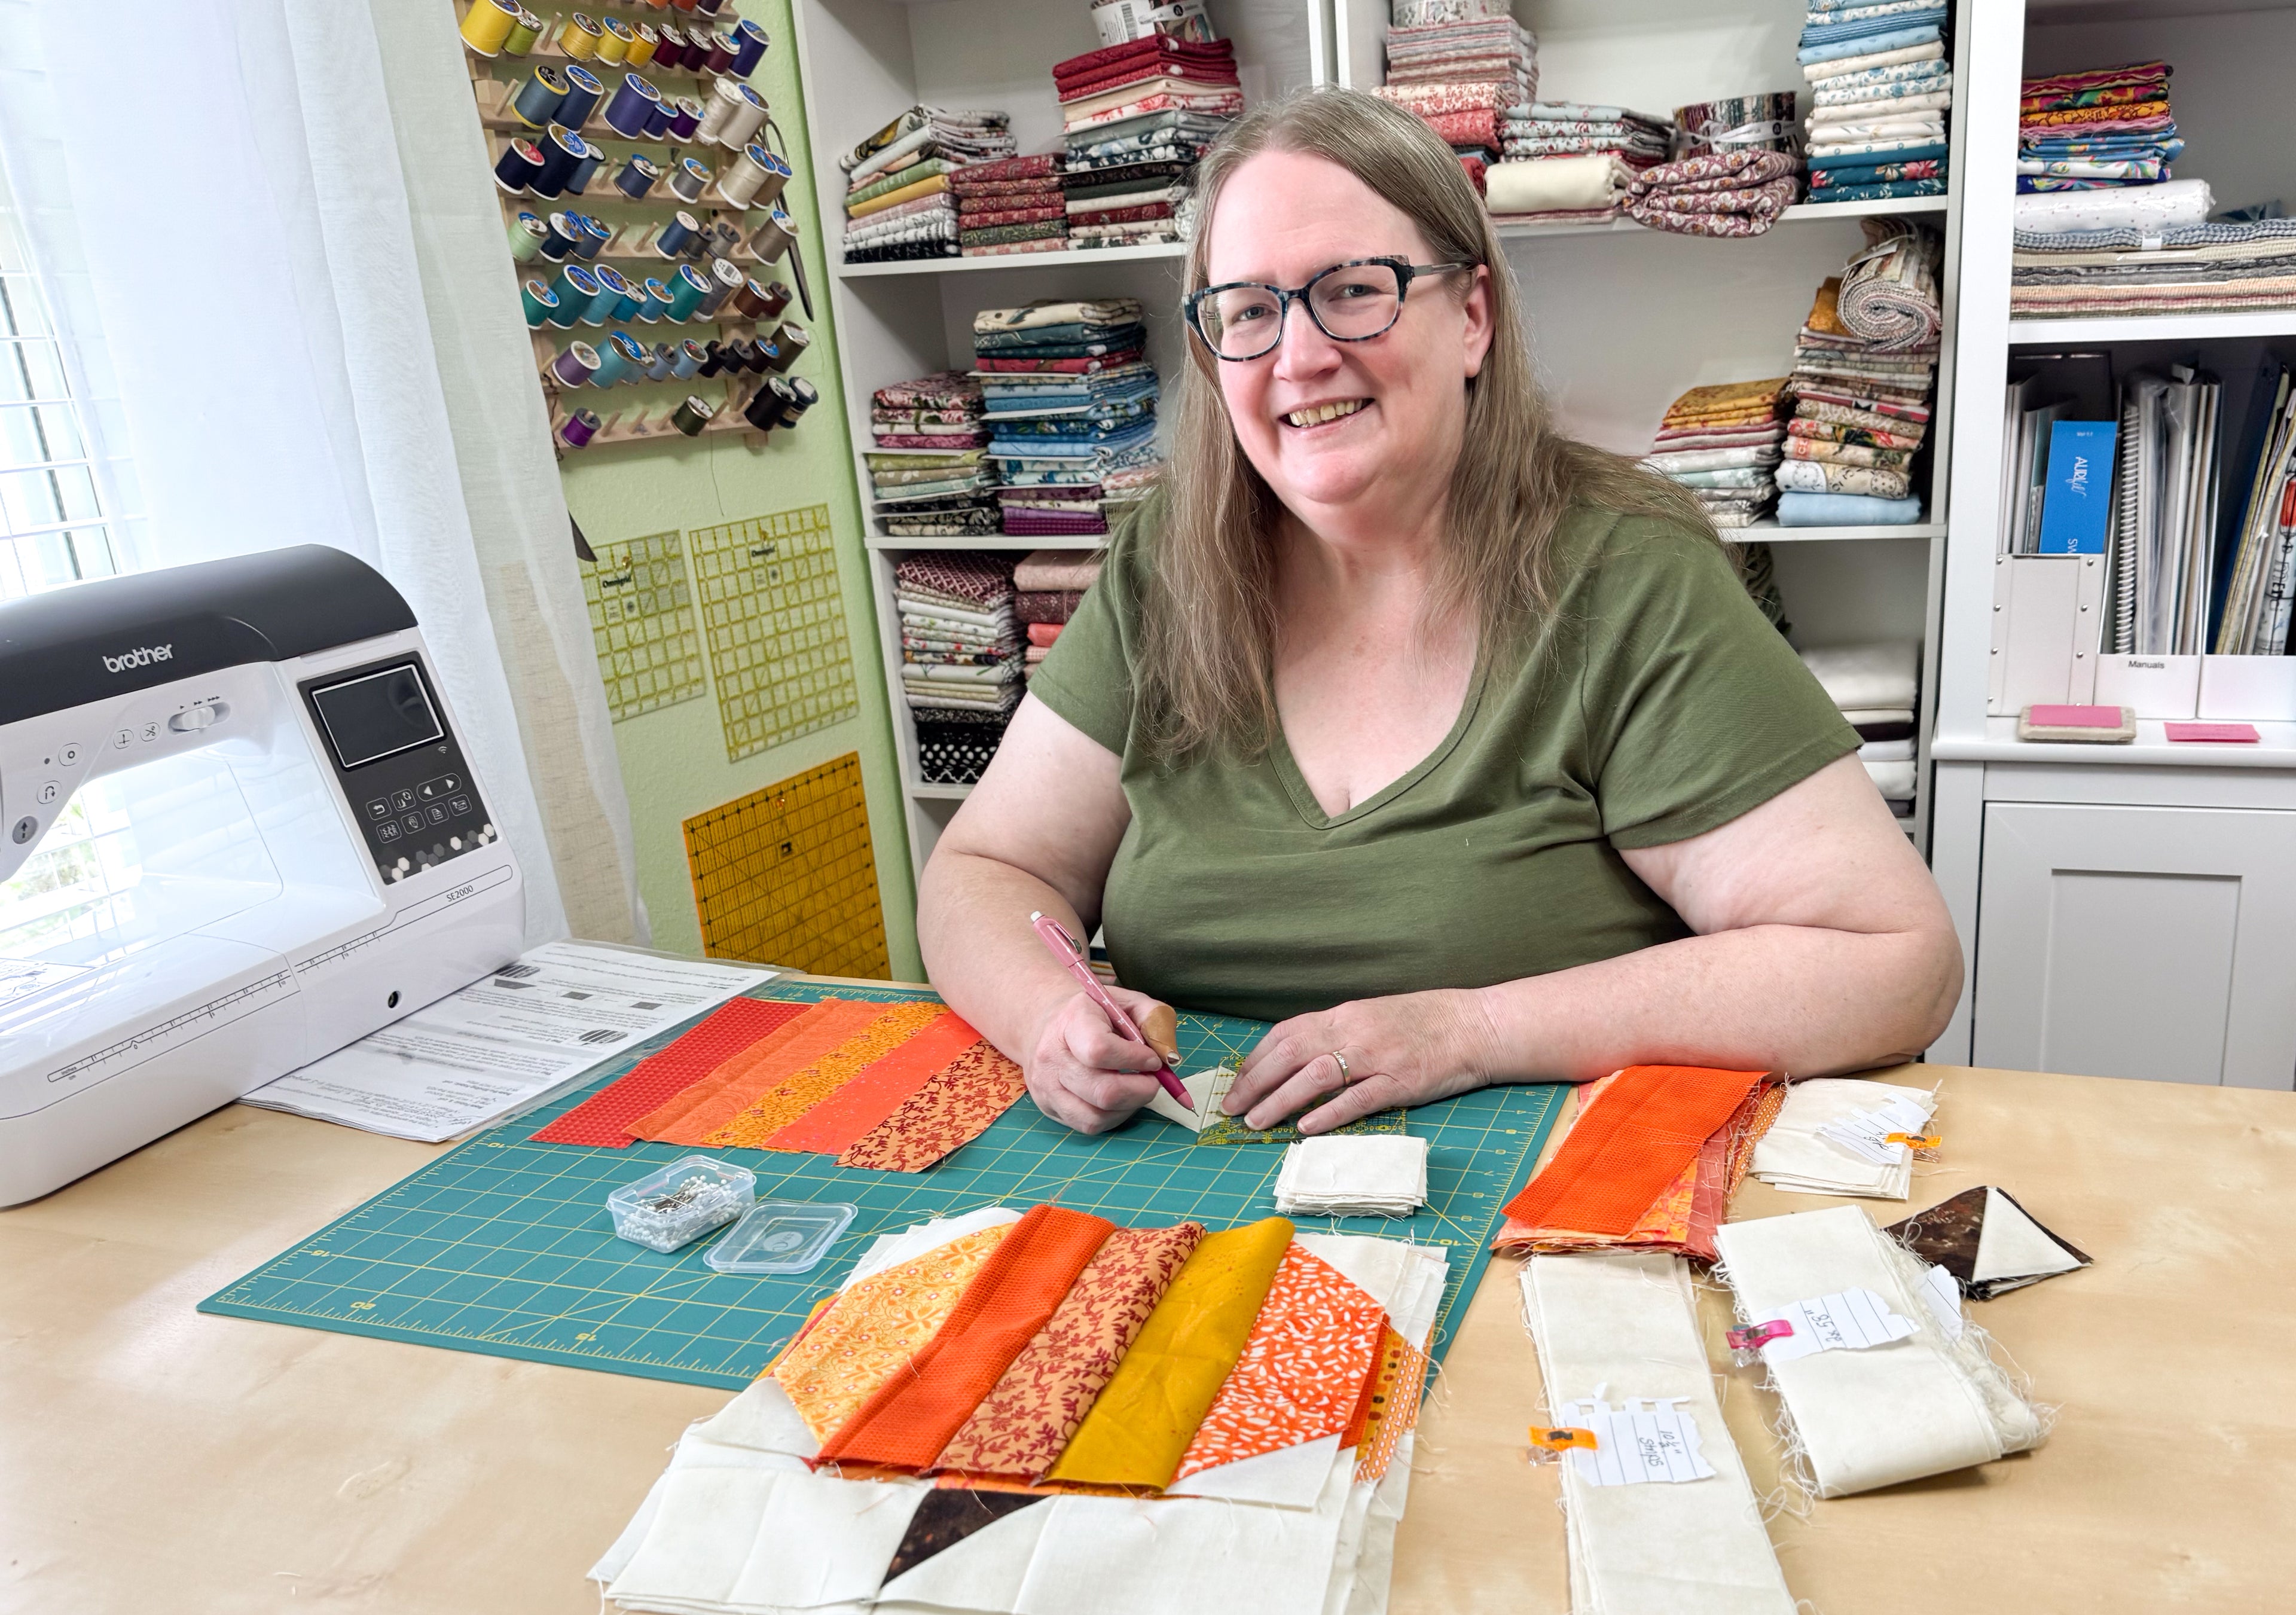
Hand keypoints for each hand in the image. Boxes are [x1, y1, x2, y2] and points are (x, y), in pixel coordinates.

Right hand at [1024, 985, 1176, 1133]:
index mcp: (1071, 1021)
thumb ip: (1155, 1020)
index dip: (1134, 1060)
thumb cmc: (1095, 1013)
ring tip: (1137, 1089)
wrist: (1047, 1021)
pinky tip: (1121, 1100)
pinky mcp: (1048, 1106)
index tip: (1152, 1059)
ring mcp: (1046, 1085)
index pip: (1100, 1050)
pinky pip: (1088, 1125)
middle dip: (1141, 1091)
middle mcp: (1052, 1056)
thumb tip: (1169, 1057)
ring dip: (1129, 1108)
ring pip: (1096, 1117)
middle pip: (1102, 1092)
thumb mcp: (1127, 1001)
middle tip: (1153, 1080)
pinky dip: (1113, 1117)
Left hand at [1229, 989, 1499, 1134]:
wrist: (1475, 1025)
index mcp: (1344, 1014)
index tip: (1236, 1082)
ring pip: (1315, 1077)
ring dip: (1281, 1101)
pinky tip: (1305, 1129)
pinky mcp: (1401, 1082)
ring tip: (1256, 1122)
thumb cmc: (1424, 1023)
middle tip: (1232, 1108)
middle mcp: (1354, 1031)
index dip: (1256, 1059)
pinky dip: (1328, 1114)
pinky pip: (1357, 1099)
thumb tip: (1296, 1056)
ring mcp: (1377, 1056)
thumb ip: (1336, 1033)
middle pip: (1291, 1053)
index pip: (1286, 1033)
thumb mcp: (1371, 1016)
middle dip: (1255, 1082)